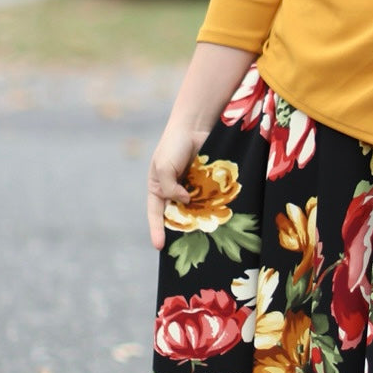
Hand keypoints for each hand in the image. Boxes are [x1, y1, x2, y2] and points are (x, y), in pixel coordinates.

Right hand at [146, 121, 209, 249]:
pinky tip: (217, 217)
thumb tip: (185, 202)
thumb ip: (170, 187)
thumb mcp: (164, 167)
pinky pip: (208, 200)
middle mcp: (174, 191)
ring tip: (204, 236)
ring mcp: (191, 189)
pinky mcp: (206, 185)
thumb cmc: (174, 144)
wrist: (196, 126)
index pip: (155, 214)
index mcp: (158, 188)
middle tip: (186, 247)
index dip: (156, 230)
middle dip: (181, 231)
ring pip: (194, 210)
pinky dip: (211, 208)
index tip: (159, 247)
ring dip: (198, 221)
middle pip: (176, 216)